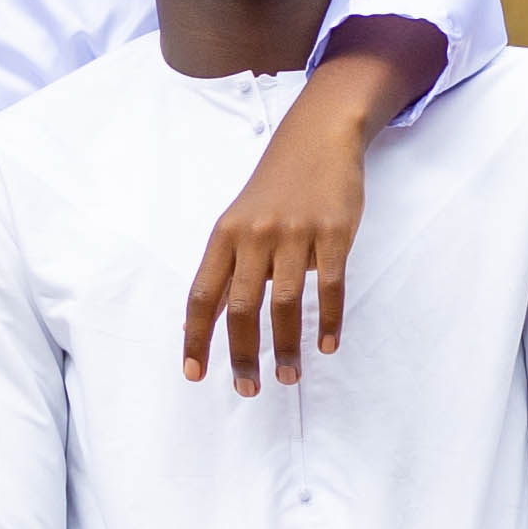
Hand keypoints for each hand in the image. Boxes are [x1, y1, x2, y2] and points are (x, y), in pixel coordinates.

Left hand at [176, 20, 443, 390]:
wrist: (319, 137)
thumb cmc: (275, 187)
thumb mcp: (240, 221)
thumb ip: (228, 267)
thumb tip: (208, 320)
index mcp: (224, 235)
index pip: (202, 295)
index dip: (195, 337)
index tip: (195, 373)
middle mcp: (254, 235)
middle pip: (240, 307)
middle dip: (242, 355)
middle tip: (247, 390)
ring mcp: (294, 233)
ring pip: (284, 303)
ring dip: (284, 347)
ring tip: (287, 376)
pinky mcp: (332, 232)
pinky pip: (329, 286)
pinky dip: (328, 320)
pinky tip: (326, 345)